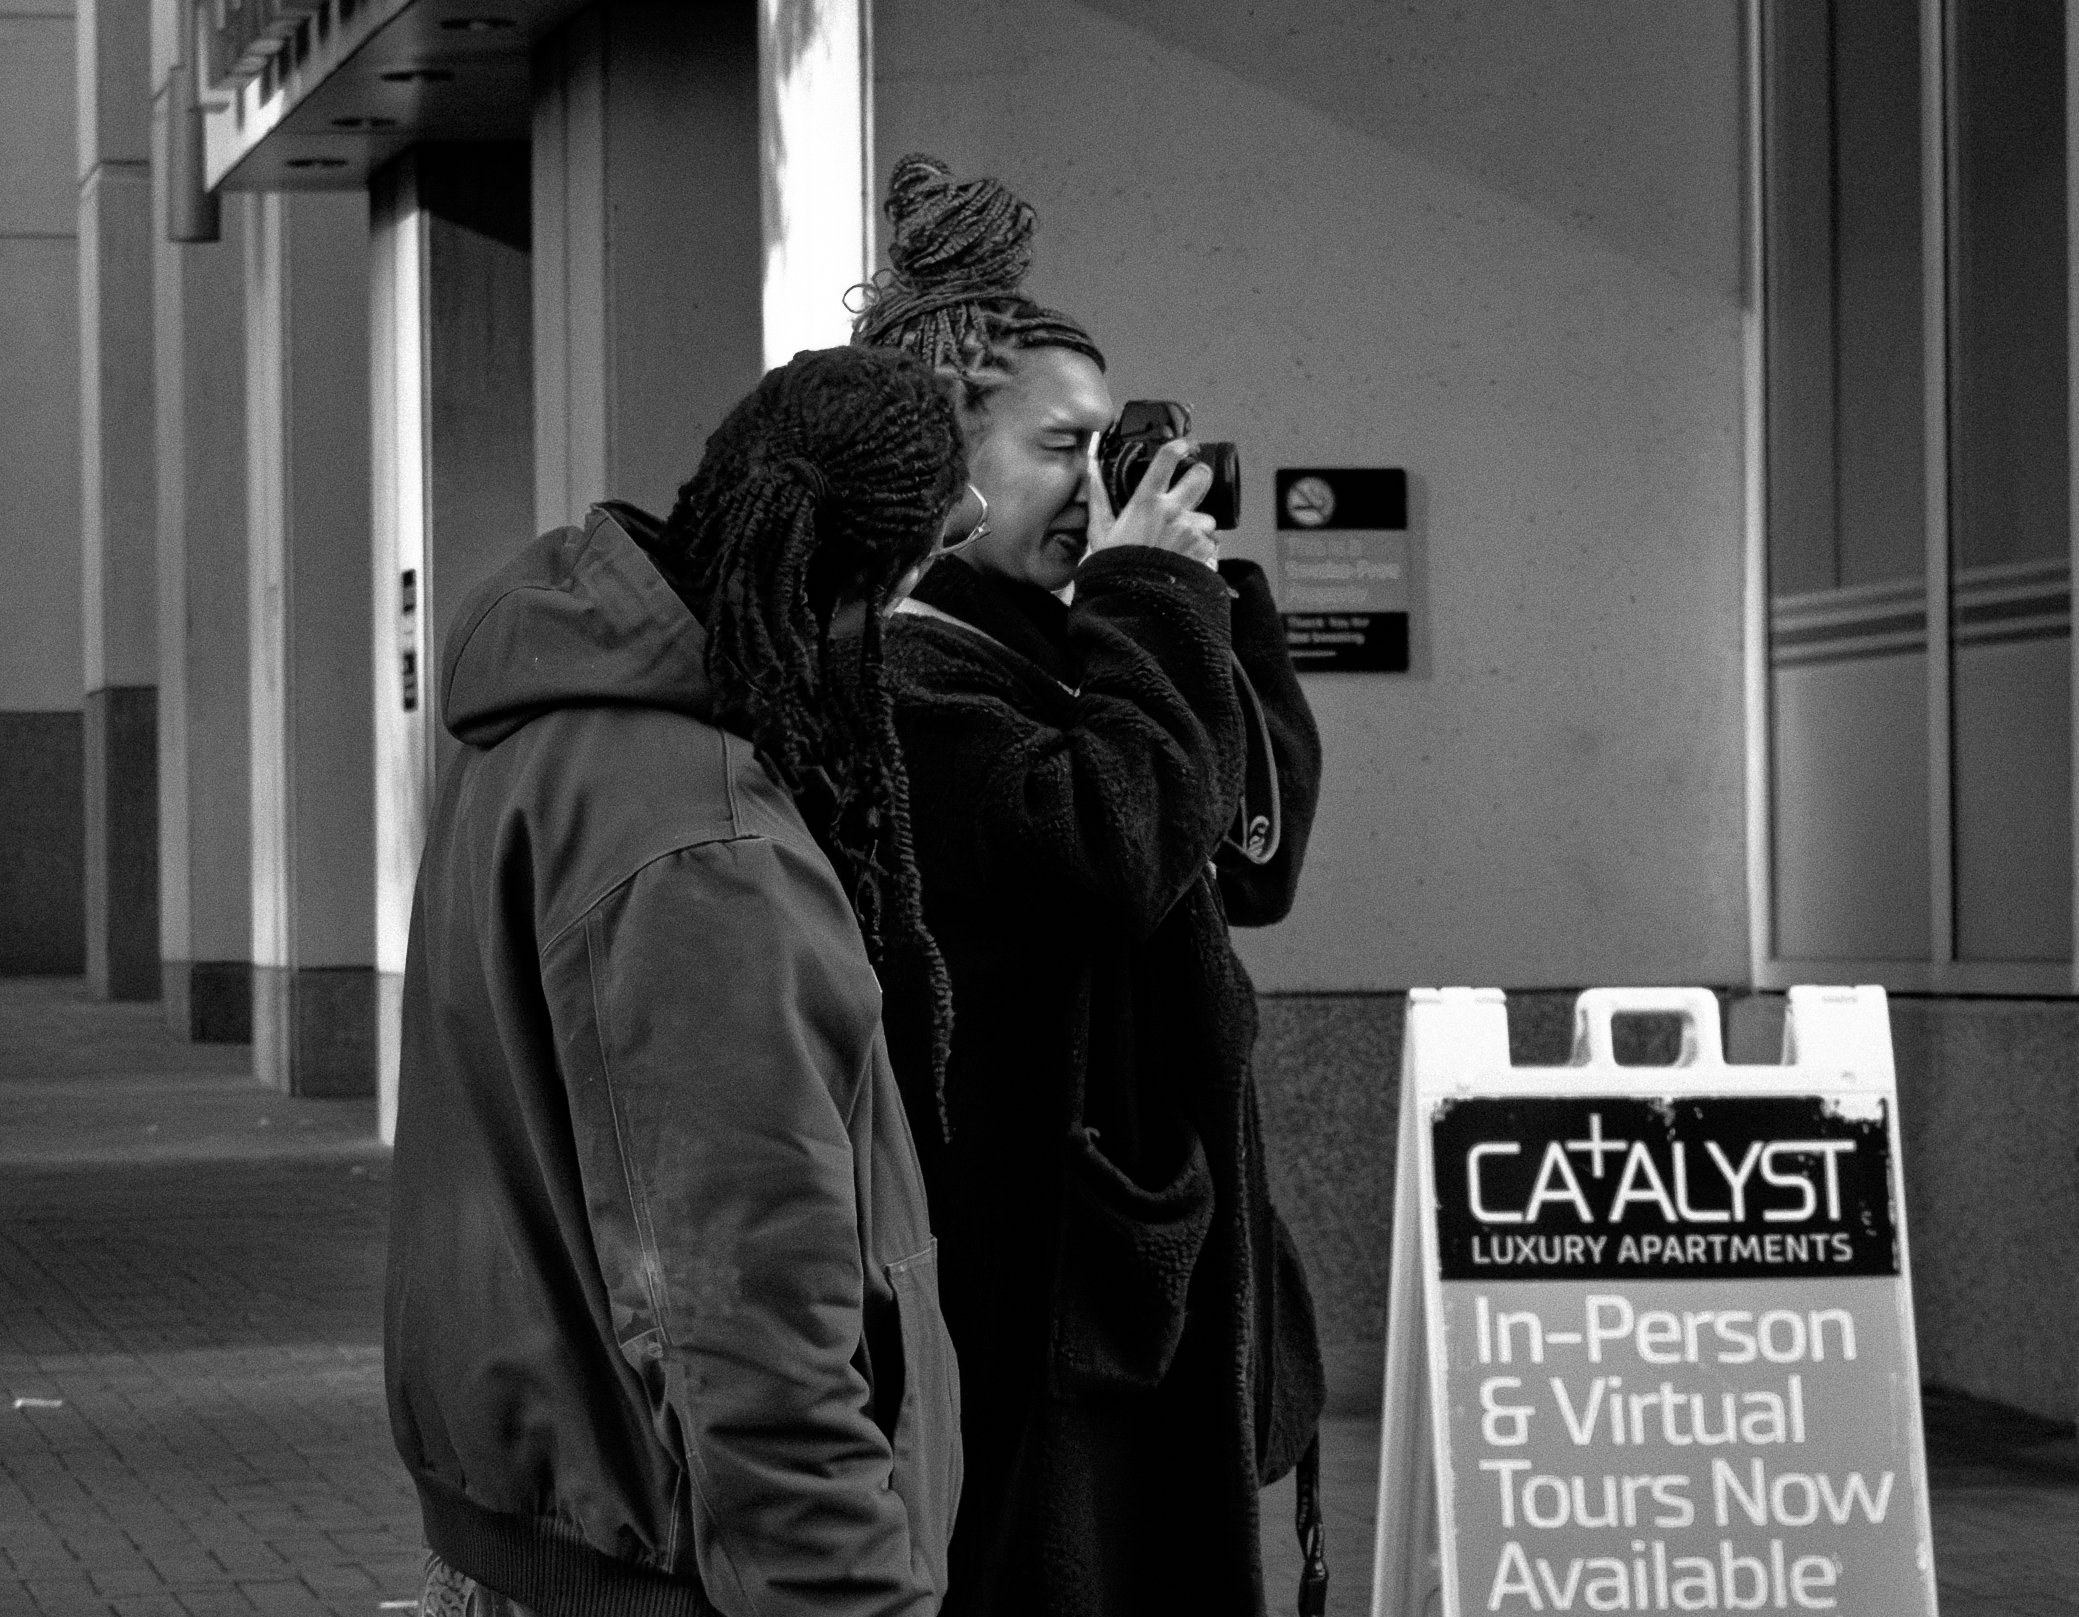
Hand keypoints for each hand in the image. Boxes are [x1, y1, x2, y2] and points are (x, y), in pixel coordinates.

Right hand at [1083, 438, 1218, 568]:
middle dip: (1201, 477)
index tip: (1187, 444)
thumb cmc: (1115, 566)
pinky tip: (1185, 557)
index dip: (1181, 445)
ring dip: (1199, 526)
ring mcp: (1190, 529)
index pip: (1167, 459)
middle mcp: (1171, 510)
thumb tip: (1089, 467)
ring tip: (1179, 543)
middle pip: (1202, 475)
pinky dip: (1202, 548)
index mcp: (1146, 501)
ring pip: (1208, 517)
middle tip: (1194, 487)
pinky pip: (1212, 542)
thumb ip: (1097, 495)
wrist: (1133, 601)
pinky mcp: (1204, 549)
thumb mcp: (1099, 530)